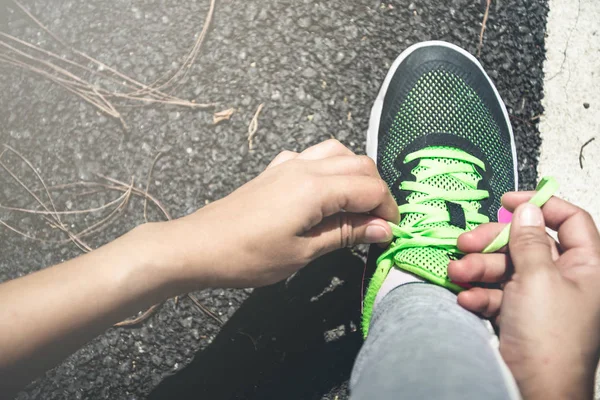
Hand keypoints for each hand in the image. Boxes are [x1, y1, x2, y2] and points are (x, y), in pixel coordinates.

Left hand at [158, 139, 398, 288]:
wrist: (199, 245)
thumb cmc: (249, 256)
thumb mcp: (303, 252)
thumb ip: (346, 234)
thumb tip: (384, 229)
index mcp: (315, 187)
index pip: (370, 188)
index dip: (388, 210)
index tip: (390, 233)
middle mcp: (305, 165)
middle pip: (359, 165)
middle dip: (377, 192)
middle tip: (376, 224)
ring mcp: (288, 163)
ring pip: (337, 152)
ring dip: (355, 175)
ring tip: (354, 206)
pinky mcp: (275, 169)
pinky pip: (312, 155)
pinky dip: (329, 168)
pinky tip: (323, 193)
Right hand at [447, 194, 599, 398]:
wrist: (533, 390)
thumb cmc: (550, 338)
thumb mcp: (538, 277)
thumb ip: (530, 240)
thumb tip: (528, 210)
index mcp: (585, 267)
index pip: (570, 221)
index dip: (541, 205)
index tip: (508, 202)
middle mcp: (563, 279)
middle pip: (526, 244)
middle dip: (492, 243)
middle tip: (465, 242)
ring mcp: (538, 298)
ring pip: (505, 268)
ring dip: (477, 269)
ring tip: (457, 273)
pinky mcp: (516, 315)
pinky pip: (495, 294)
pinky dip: (479, 294)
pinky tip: (468, 300)